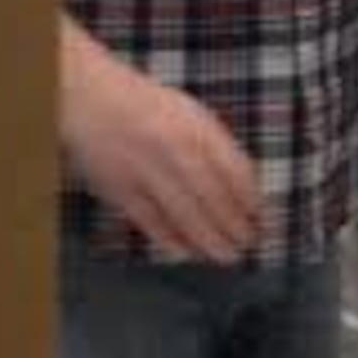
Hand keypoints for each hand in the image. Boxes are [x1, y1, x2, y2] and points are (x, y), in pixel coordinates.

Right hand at [59, 20, 262, 261]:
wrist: (92, 101)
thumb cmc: (151, 108)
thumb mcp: (194, 115)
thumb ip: (218, 147)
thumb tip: (246, 187)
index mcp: (198, 129)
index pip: (237, 173)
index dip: (254, 202)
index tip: (265, 220)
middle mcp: (176, 152)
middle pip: (215, 200)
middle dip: (236, 227)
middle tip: (249, 244)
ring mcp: (147, 174)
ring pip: (186, 217)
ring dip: (211, 241)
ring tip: (227, 256)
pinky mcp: (121, 192)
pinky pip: (152, 223)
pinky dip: (172, 241)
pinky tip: (188, 253)